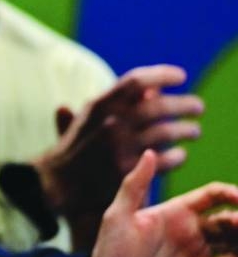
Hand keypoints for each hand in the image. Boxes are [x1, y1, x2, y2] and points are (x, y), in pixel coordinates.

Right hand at [31, 64, 202, 247]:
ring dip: (186, 130)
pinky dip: (177, 156)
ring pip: (166, 132)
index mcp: (99, 104)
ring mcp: (119, 146)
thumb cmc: (76, 146)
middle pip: (158, 106)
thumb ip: (117, 101)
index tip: (179, 76)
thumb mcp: (89, 118)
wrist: (59, 182)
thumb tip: (152, 88)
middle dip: (184, 104)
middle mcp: (111, 121)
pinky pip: (164, 160)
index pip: (136, 80)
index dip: (161, 74)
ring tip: (194, 130)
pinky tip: (180, 155)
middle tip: (198, 106)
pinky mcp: (127, 170)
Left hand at [88, 150, 237, 256]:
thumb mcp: (118, 215)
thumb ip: (135, 184)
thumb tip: (149, 152)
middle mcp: (192, 231)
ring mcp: (199, 254)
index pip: (213, 196)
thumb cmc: (111, 250)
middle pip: (230, 219)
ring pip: (235, 242)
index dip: (231, 193)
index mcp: (176, 211)